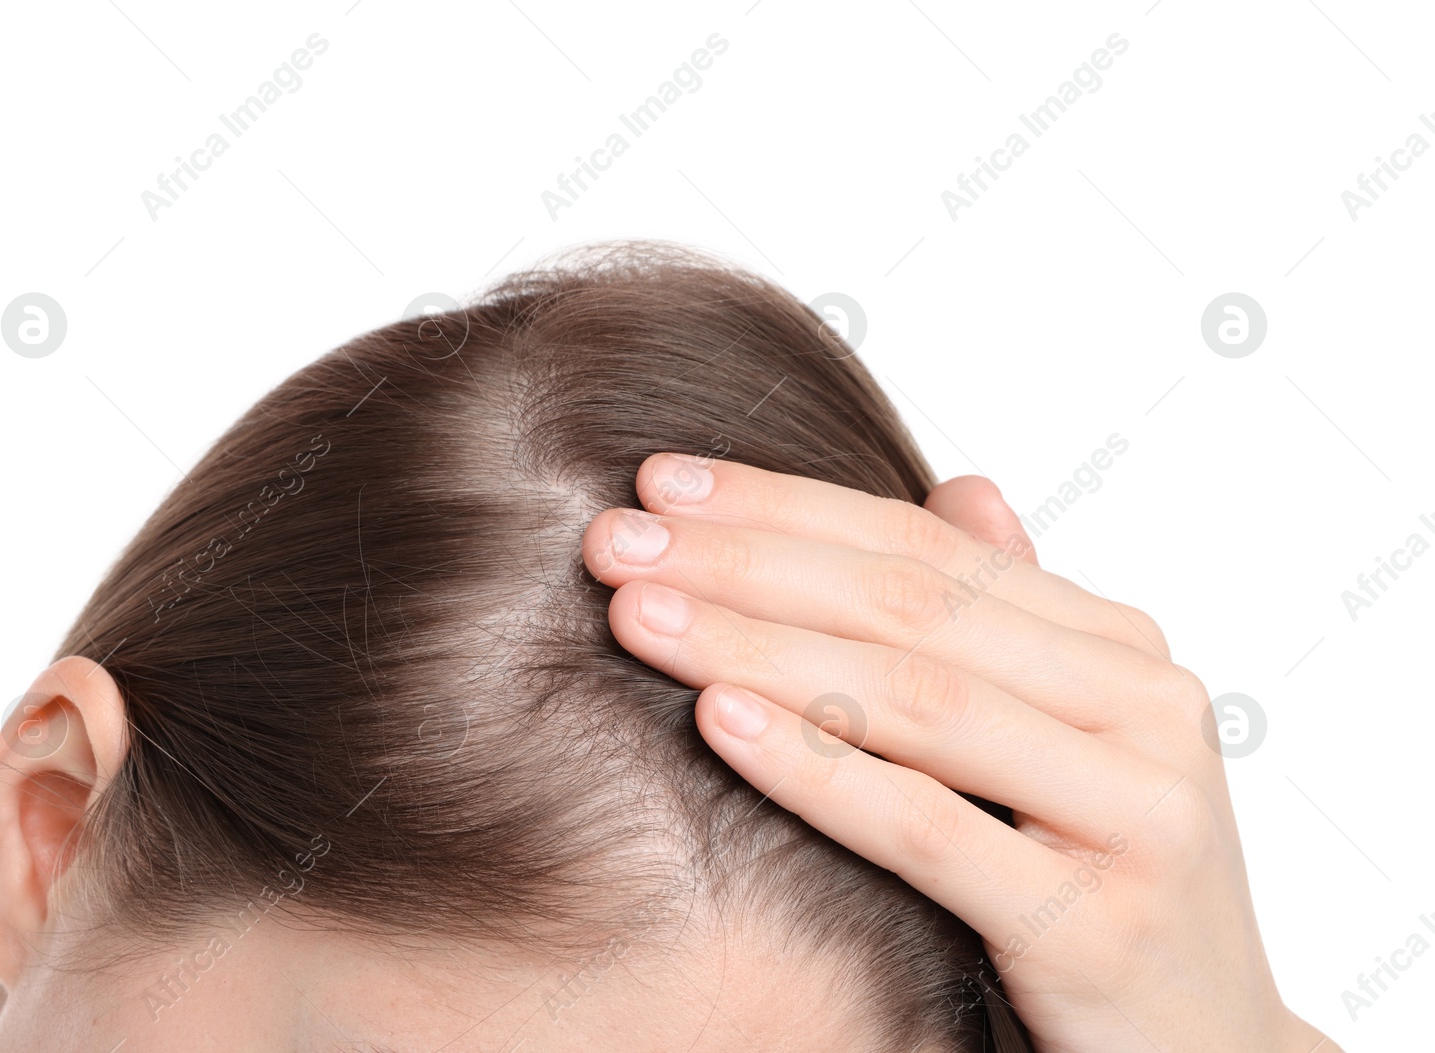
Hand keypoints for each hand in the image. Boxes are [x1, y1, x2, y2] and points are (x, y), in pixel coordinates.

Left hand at [581, 454, 1340, 1052]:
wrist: (1206, 1051)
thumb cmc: (1103, 885)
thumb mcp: (1063, 741)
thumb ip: (1010, 622)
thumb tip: (961, 486)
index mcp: (1122, 650)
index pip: (927, 549)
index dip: (787, 506)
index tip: (663, 481)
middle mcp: (1145, 708)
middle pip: (910, 608)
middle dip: (748, 563)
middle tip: (615, 540)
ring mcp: (1137, 814)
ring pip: (914, 700)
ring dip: (756, 647)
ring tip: (638, 615)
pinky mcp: (1100, 924)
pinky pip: (927, 829)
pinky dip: (817, 768)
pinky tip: (718, 720)